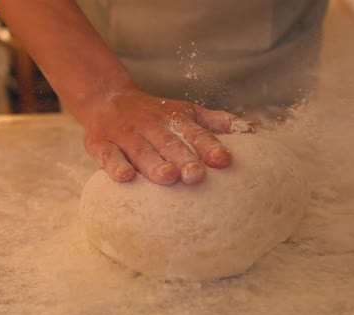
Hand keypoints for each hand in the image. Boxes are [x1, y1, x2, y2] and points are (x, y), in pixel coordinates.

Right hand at [81, 88, 254, 184]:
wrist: (106, 98)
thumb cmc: (154, 113)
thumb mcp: (185, 111)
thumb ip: (216, 121)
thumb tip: (253, 130)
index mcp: (173, 118)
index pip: (194, 133)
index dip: (209, 145)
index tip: (224, 160)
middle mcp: (151, 126)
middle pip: (169, 143)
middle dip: (183, 158)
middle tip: (196, 175)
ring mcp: (125, 135)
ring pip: (141, 151)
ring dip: (154, 164)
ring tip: (168, 177)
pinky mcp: (100, 145)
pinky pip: (108, 156)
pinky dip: (115, 166)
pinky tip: (126, 178)